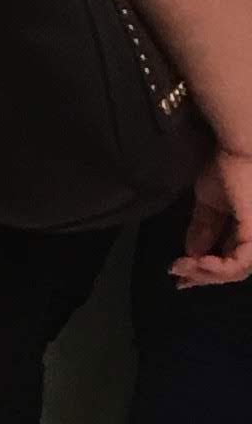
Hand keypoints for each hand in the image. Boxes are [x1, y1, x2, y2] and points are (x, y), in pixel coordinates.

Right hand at [173, 147, 251, 287]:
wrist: (241, 145)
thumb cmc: (228, 164)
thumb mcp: (210, 203)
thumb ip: (203, 230)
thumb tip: (191, 254)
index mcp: (250, 224)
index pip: (232, 257)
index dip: (205, 270)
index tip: (178, 273)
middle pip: (234, 269)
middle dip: (203, 276)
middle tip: (179, 277)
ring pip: (237, 271)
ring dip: (206, 274)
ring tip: (184, 268)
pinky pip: (238, 264)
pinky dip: (216, 269)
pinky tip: (198, 264)